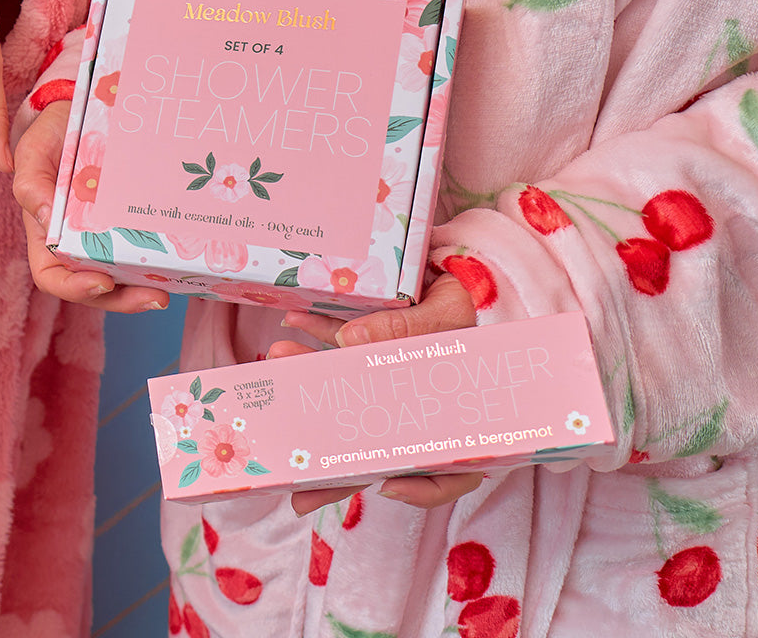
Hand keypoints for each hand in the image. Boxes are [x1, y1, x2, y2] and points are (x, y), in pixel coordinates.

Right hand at [12, 100, 169, 312]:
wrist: (80, 109)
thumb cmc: (51, 134)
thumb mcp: (33, 153)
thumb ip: (31, 185)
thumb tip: (46, 219)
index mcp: (47, 235)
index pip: (53, 276)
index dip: (75, 288)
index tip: (103, 282)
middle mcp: (77, 242)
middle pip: (96, 287)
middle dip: (123, 301)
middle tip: (156, 297)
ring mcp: (106, 235)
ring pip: (123, 276)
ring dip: (144, 288)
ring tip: (170, 288)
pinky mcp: (131, 222)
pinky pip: (143, 248)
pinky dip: (158, 260)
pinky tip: (180, 259)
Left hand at [271, 274, 483, 515]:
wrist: (472, 269)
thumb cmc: (477, 299)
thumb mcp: (452, 312)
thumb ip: (408, 328)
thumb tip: (352, 342)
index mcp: (457, 410)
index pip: (448, 468)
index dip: (420, 488)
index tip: (386, 487)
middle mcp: (423, 405)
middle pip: (382, 446)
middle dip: (335, 460)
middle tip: (298, 484)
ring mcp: (396, 381)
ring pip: (355, 398)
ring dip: (314, 382)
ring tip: (280, 361)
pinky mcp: (380, 349)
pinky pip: (350, 351)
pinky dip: (323, 338)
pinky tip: (296, 323)